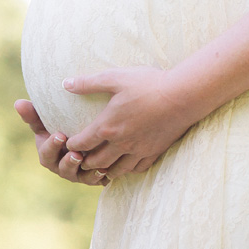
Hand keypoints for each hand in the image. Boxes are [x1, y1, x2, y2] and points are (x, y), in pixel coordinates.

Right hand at [13, 100, 106, 185]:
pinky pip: (99, 180)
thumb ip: (34, 114)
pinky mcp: (95, 177)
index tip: (59, 135)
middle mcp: (62, 167)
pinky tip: (108, 168)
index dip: (52, 147)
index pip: (46, 154)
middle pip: (62, 169)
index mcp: (49, 154)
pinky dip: (103, 175)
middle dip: (68, 162)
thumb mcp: (48, 121)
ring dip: (86, 171)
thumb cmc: (62, 126)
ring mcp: (78, 174)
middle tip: (75, 153)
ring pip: (82, 177)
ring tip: (93, 162)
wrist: (87, 137)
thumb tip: (18, 103)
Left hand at [60, 66, 186, 178]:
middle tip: (80, 160)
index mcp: (107, 126)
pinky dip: (127, 170)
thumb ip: (89, 82)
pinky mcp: (154, 152)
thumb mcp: (116, 78)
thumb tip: (66, 83)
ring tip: (99, 168)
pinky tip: (125, 166)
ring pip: (115, 170)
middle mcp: (120, 143)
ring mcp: (138, 150)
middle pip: (96, 161)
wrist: (182, 96)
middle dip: (85, 161)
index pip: (82, 143)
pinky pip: (136, 168)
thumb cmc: (148, 84)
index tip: (68, 143)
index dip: (72, 145)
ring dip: (104, 170)